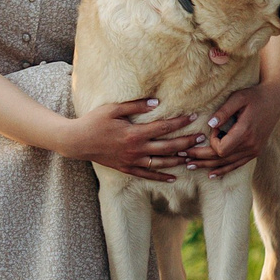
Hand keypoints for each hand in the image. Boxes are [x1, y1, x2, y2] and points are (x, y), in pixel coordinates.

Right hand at [71, 97, 197, 182]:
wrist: (77, 142)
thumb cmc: (94, 122)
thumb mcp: (113, 109)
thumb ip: (136, 106)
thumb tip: (157, 102)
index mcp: (134, 134)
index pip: (163, 127)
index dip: (180, 122)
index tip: (193, 117)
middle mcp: (136, 149)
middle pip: (168, 147)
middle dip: (186, 142)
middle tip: (202, 138)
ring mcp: (132, 161)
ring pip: (161, 163)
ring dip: (179, 159)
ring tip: (193, 155)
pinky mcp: (126, 168)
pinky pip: (148, 174)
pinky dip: (162, 176)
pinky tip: (174, 176)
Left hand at [185, 77, 279, 174]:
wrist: (274, 99)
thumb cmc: (254, 96)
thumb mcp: (238, 98)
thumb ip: (223, 111)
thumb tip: (209, 125)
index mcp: (246, 132)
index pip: (222, 148)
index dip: (212, 142)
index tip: (211, 129)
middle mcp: (251, 145)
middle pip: (221, 158)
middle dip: (201, 158)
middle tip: (183, 157)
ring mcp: (254, 150)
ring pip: (227, 164)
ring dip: (208, 165)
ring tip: (191, 166)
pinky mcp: (255, 151)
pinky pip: (237, 164)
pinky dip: (224, 170)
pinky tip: (212, 174)